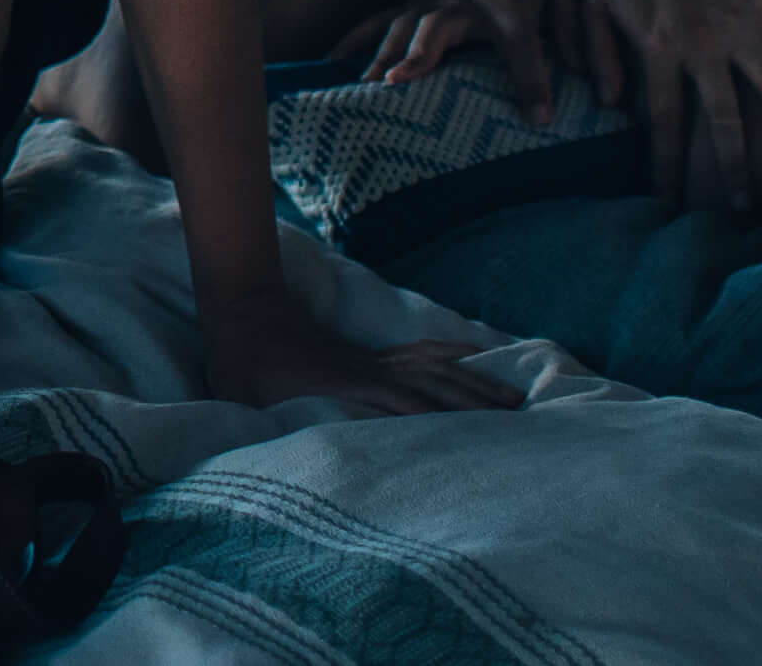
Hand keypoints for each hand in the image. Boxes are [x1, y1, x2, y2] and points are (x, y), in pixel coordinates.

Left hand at [201, 285, 523, 417]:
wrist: (242, 310)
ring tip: (515, 396)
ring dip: (474, 379)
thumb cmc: (242, 365)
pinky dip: (450, 355)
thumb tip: (289, 451)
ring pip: (434, 365)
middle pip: (434, 382)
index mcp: (346, 384)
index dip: (439, 418)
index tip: (477, 439)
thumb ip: (273, 426)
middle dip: (477, 400)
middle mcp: (370, 369)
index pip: (404, 403)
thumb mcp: (251, 399)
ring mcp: (373, 359)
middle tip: (520, 418)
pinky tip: (471, 358)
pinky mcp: (370, 355)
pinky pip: (420, 353)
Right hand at [349, 0, 581, 124]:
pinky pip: (376, 24)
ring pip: (401, 31)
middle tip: (401, 83)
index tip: (540, 118)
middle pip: (438, 30)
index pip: (521, 42)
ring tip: (368, 89)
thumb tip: (584, 76)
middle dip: (421, 56)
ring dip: (383, 58)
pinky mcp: (406, 3)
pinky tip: (333, 65)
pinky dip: (354, 43)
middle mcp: (459, 0)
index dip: (531, 78)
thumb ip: (571, 22)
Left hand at [581, 0, 761, 213]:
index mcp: (660, 52)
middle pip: (724, 123)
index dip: (668, 165)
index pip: (666, 123)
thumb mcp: (596, 3)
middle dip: (732, 170)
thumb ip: (600, 55)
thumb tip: (612, 105)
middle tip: (744, 207)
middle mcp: (705, 50)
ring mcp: (743, 31)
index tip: (671, 200)